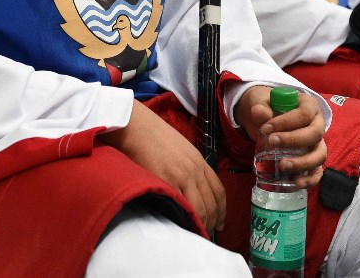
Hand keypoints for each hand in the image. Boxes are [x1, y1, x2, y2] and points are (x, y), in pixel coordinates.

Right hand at [102, 100, 226, 232]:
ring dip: (199, 224)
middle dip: (212, 222)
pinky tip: (181, 225)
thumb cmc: (154, 136)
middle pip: (211, 203)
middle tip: (207, 233)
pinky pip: (180, 205)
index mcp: (199, 161)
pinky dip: (184, 218)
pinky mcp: (165, 181)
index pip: (219, 190)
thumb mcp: (181, 149)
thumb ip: (190, 167)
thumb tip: (192, 187)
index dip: (222, 210)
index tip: (220, 222)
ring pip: (199, 208)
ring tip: (195, 233)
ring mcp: (181, 176)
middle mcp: (194, 170)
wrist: (137, 126)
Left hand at [236, 85, 327, 189]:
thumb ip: (260, 108)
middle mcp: (317, 124)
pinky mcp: (312, 160)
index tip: (265, 128)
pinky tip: (296, 184)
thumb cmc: (268, 109)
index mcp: (309, 105)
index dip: (287, 122)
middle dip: (294, 140)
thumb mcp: (262, 103)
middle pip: (315, 134)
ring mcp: (317, 144)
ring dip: (303, 162)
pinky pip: (317, 172)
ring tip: (283, 166)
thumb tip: (258, 112)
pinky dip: (310, 179)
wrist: (267, 120)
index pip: (304, 114)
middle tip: (271, 142)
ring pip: (319, 155)